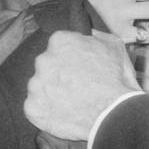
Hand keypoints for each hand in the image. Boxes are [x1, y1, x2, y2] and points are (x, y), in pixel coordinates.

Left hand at [24, 30, 139, 140]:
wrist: (112, 114)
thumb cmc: (116, 79)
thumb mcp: (114, 46)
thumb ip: (96, 36)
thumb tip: (88, 34)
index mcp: (60, 41)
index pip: (60, 45)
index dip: (71, 57)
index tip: (79, 67)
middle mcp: (43, 60)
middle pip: (47, 65)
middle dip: (59, 74)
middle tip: (76, 86)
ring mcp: (36, 85)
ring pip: (41, 86)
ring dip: (52, 92)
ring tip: (72, 102)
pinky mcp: (32, 107)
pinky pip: (36, 108)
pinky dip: (47, 111)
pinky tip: (64, 114)